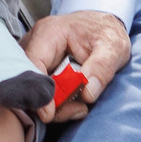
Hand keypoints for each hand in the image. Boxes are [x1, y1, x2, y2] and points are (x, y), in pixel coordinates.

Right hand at [21, 10, 131, 124]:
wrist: (102, 27)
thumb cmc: (105, 32)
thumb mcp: (113, 46)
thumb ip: (102, 68)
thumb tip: (88, 93)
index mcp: (49, 32)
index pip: (32, 63)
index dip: (38, 90)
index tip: (49, 114)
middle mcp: (35, 43)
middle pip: (28, 80)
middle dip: (48, 103)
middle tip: (76, 109)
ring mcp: (34, 56)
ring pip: (32, 89)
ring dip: (54, 105)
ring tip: (80, 106)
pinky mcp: (38, 68)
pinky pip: (39, 91)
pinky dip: (55, 103)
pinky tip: (74, 103)